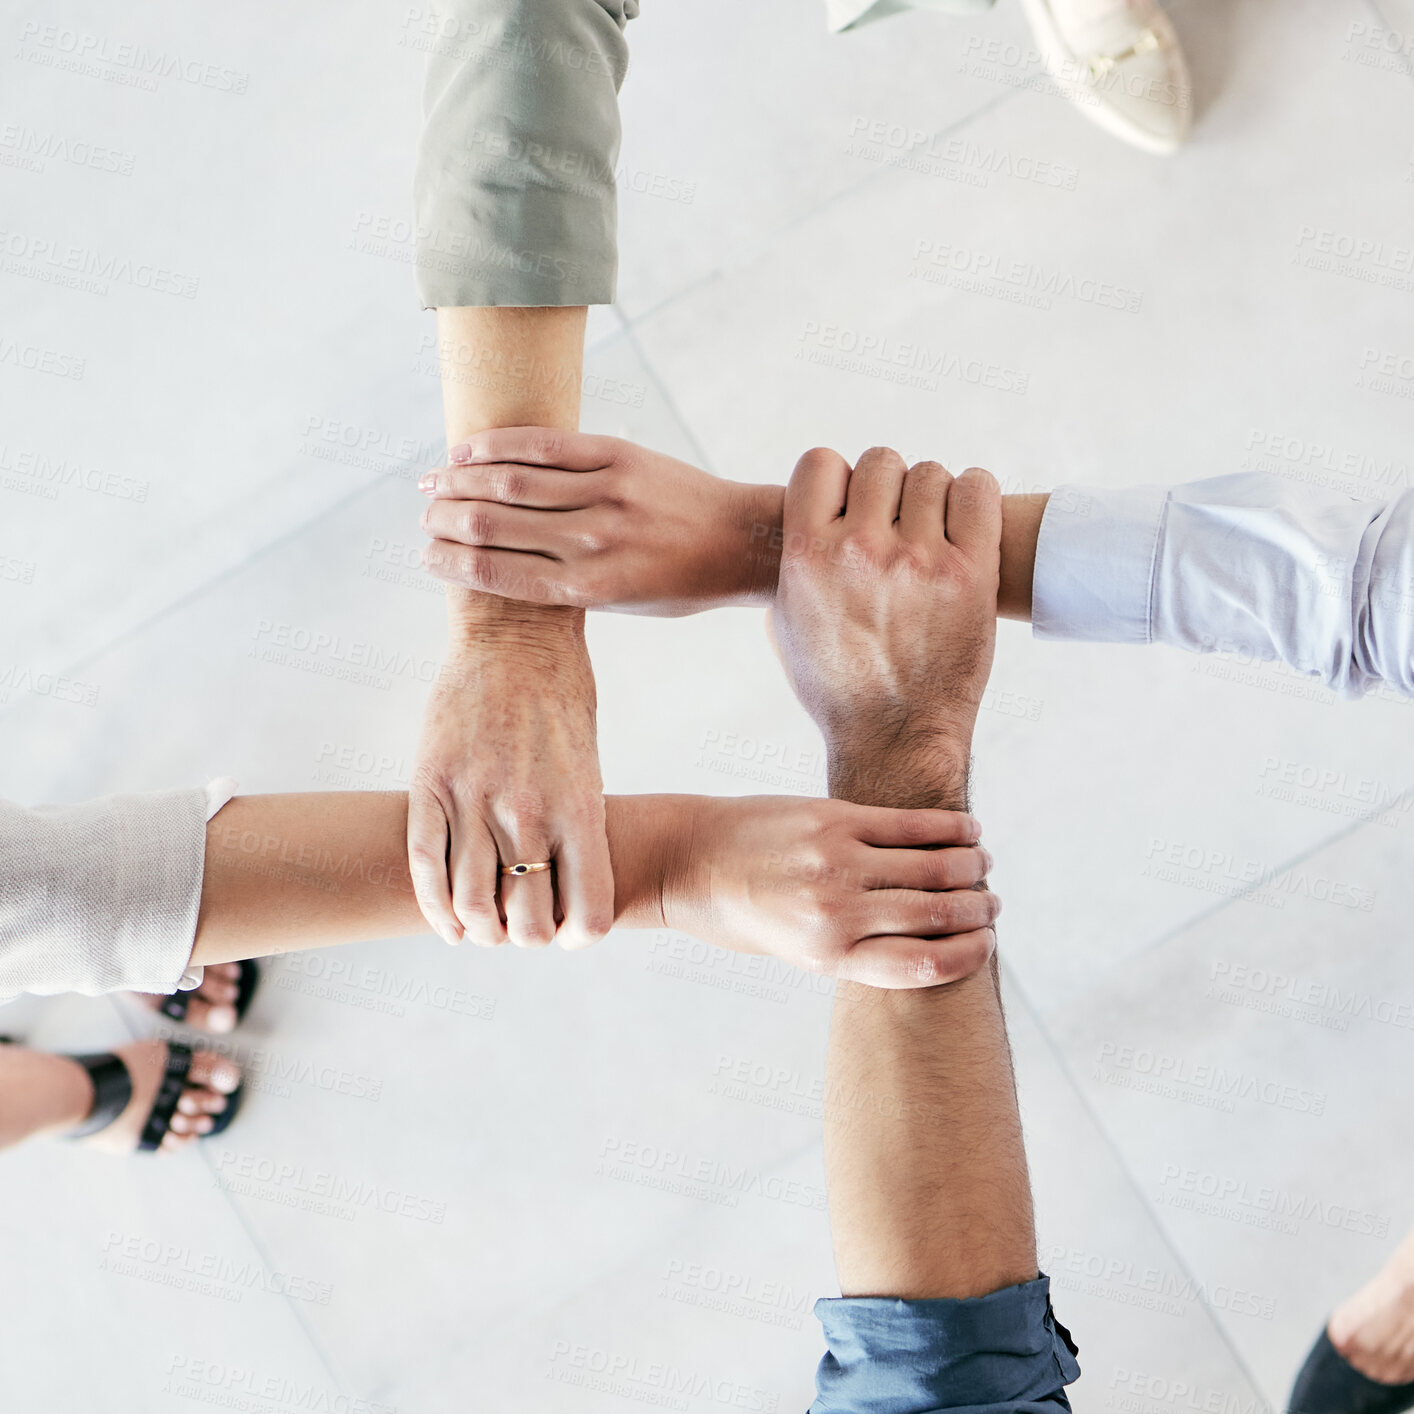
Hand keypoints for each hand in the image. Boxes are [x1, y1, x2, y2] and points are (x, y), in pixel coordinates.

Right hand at [408, 609, 613, 949]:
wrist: (515, 636)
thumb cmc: (563, 701)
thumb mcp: (587, 767)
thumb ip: (575, 828)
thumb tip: (560, 891)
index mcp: (581, 808)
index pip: (588, 914)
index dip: (577, 936)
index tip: (568, 928)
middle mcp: (530, 811)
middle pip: (526, 922)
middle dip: (525, 936)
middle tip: (521, 923)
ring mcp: (475, 798)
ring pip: (472, 905)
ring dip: (480, 930)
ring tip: (485, 925)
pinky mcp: (430, 784)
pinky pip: (425, 868)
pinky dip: (437, 910)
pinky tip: (449, 923)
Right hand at [418, 428, 782, 615]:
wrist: (741, 541)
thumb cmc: (678, 584)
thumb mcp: (622, 604)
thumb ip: (563, 586)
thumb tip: (493, 559)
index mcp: (590, 589)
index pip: (495, 573)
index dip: (448, 563)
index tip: (424, 555)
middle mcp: (594, 542)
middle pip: (491, 525)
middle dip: (444, 520)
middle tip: (422, 516)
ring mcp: (606, 493)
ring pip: (508, 481)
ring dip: (456, 480)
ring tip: (430, 483)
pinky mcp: (619, 455)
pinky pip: (544, 445)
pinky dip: (497, 445)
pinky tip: (466, 450)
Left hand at [659, 795, 997, 988]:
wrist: (685, 857)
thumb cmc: (736, 912)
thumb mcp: (793, 949)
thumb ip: (852, 945)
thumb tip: (922, 935)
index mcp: (828, 956)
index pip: (925, 964)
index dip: (969, 956)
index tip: (986, 945)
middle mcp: (837, 911)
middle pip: (938, 915)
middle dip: (978, 912)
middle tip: (992, 905)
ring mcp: (837, 860)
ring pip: (933, 866)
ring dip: (972, 868)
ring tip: (983, 868)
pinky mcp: (833, 817)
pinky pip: (909, 824)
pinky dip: (949, 827)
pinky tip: (968, 830)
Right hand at [771, 447, 1001, 769]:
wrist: (895, 738)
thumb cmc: (837, 686)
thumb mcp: (788, 623)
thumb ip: (794, 563)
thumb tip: (805, 519)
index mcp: (807, 555)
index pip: (821, 462)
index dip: (838, 480)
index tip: (850, 508)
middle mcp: (859, 550)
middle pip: (880, 462)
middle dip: (888, 488)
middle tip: (898, 524)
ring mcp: (918, 559)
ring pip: (930, 474)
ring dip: (932, 497)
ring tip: (933, 533)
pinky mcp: (971, 571)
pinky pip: (978, 490)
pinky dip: (973, 497)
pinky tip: (965, 522)